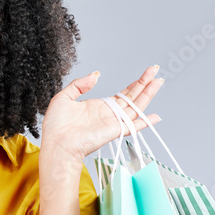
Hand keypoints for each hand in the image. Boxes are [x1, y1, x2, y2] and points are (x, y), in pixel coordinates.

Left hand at [40, 65, 163, 160]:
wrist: (56, 144)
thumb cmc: (56, 126)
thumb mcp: (64, 97)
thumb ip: (79, 84)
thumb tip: (95, 75)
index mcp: (98, 106)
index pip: (121, 94)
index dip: (134, 84)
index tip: (145, 73)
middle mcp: (108, 114)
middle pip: (131, 97)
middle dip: (144, 84)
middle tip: (156, 70)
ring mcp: (112, 123)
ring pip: (134, 107)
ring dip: (147, 94)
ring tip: (158, 81)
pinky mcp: (113, 131)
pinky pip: (132, 126)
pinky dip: (144, 122)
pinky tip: (155, 116)